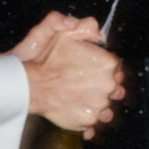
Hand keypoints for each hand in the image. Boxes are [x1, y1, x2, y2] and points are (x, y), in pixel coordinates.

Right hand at [13, 11, 128, 137]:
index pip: (117, 66)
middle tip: (89, 84)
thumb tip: (98, 31)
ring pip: (107, 106)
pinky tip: (81, 112)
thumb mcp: (65, 33)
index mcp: (107, 64)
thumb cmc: (48, 60)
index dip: (106, 67)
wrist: (32, 85)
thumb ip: (86, 27)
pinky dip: (90, 118)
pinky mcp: (89, 120)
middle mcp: (108, 85)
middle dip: (105, 85)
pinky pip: (96, 121)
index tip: (97, 69)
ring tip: (84, 99)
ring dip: (99, 103)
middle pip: (115, 87)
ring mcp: (99, 105)